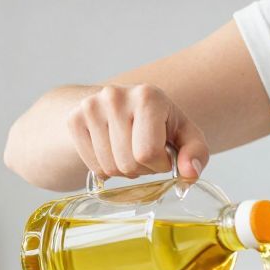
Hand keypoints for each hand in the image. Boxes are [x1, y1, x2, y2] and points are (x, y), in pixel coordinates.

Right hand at [66, 84, 208, 181]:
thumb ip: (196, 153)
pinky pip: (93, 167)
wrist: (124, 106)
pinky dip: (106, 169)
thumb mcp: (186, 134)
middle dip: (142, 168)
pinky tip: (113, 151)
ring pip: (109, 168)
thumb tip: (190, 173)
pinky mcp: (74, 119)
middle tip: (145, 153)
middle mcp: (115, 96)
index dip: (159, 164)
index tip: (163, 154)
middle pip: (128, 163)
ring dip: (124, 170)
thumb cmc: (161, 124)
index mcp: (148, 96)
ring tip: (130, 151)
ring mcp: (91, 106)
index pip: (148, 152)